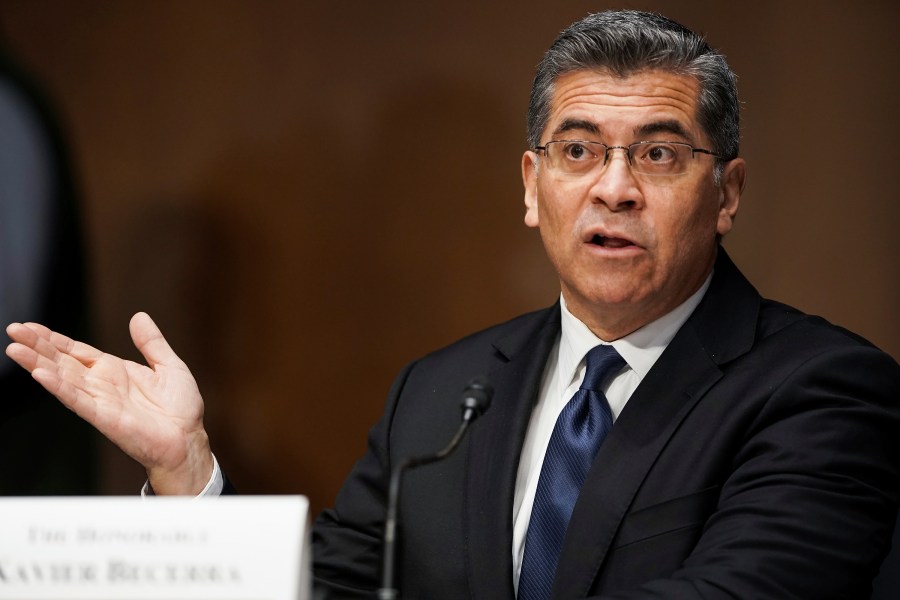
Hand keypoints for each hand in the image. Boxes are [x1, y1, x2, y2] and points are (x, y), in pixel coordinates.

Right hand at [5, 312, 212, 494]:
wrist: (188, 439)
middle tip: (13, 330)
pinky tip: (40, 375)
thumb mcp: (169, 365)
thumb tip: (138, 316)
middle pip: (62, 361)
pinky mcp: (104, 417)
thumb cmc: (180, 409)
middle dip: (38, 346)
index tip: (30, 327)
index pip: (76, 351)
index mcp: (114, 370)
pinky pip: (78, 400)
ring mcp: (100, 401)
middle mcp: (102, 385)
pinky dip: (60, 387)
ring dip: (38, 364)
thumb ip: (151, 342)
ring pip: (63, 378)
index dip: (53, 339)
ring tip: (15, 350)